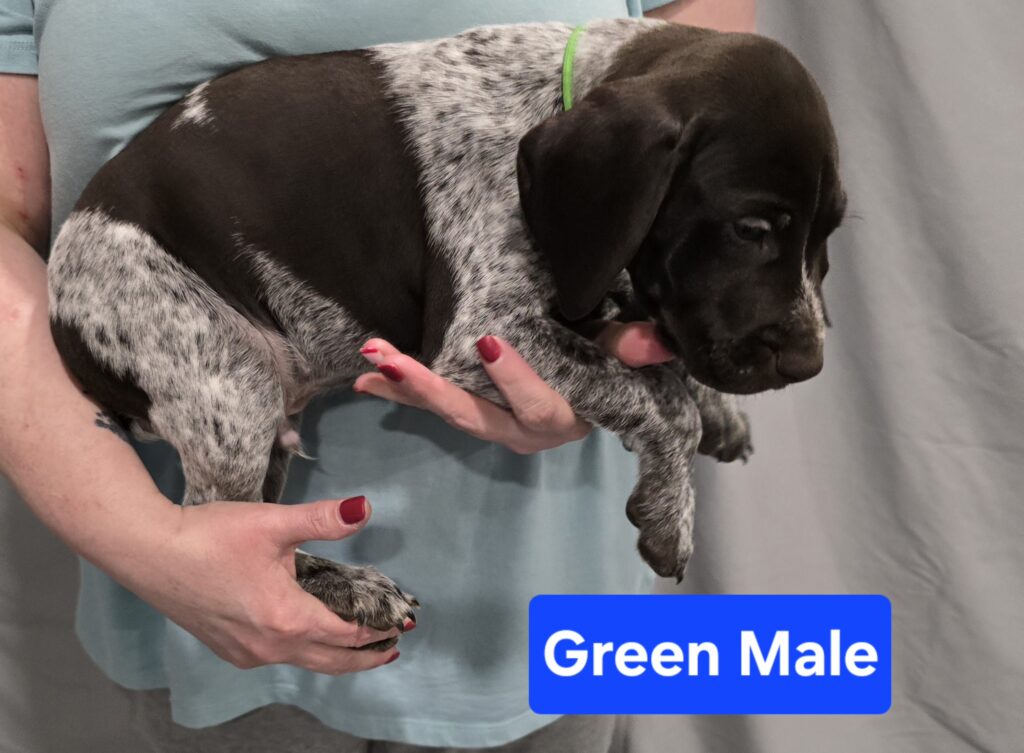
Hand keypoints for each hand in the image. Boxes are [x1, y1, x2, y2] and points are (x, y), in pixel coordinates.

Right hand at [120, 495, 400, 673]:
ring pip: (306, 661)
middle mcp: (270, 646)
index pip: (348, 632)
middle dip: (367, 655)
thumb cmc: (211, 536)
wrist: (149, 552)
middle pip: (332, 660)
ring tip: (361, 646)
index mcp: (288, 618)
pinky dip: (306, 651)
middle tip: (392, 646)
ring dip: (337, 656)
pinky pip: (280, 657)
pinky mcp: (230, 649)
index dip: (379, 627)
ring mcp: (247, 652)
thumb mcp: (273, 522)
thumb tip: (365, 507)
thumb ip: (323, 519)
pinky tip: (309, 635)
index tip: (402, 621)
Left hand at [353, 321, 673, 453]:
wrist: (597, 396)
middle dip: (427, 387)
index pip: (538, 405)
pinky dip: (399, 392)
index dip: (514, 378)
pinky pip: (433, 406)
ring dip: (404, 386)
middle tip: (386, 357)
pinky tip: (363, 379)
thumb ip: (630, 349)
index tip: (486, 340)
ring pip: (445, 411)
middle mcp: (522, 432)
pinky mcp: (475, 414)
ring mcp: (494, 426)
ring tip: (368, 360)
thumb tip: (656, 342)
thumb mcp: (621, 358)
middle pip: (473, 415)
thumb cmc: (610, 372)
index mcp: (562, 419)